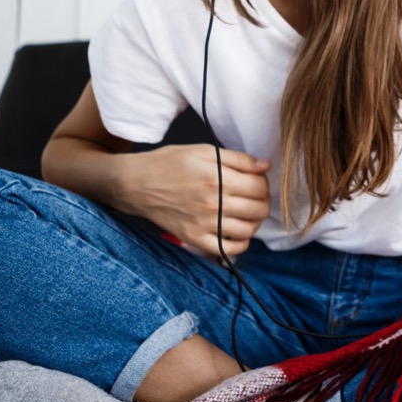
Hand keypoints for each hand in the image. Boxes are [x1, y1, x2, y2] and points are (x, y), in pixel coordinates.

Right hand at [115, 144, 270, 256]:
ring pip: (247, 230)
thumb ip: (238, 159)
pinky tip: (239, 233)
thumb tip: (265, 166)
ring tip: (249, 213)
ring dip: (255, 222)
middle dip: (264, 202)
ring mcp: (203, 223)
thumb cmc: (169, 163)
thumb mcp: (204, 152)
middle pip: (258, 209)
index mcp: (218, 178)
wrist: (135, 183)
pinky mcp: (193, 238)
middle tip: (257, 197)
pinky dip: (240, 244)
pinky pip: (226, 249)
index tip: (258, 181)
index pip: (260, 187)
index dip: (264, 183)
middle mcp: (212, 203)